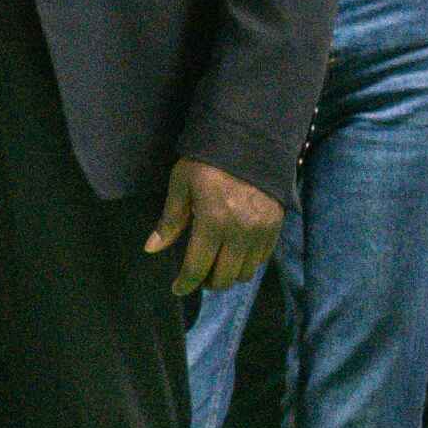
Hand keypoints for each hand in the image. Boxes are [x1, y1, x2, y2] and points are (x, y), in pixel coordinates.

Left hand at [147, 157, 279, 295]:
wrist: (251, 139)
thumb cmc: (208, 160)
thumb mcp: (182, 184)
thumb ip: (170, 220)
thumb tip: (151, 249)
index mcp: (212, 221)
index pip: (197, 267)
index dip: (185, 283)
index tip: (177, 288)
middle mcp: (240, 232)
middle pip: (224, 277)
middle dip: (206, 282)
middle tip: (197, 274)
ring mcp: (261, 231)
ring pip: (245, 273)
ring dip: (228, 275)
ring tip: (216, 265)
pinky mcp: (276, 226)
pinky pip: (262, 259)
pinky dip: (247, 263)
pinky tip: (235, 253)